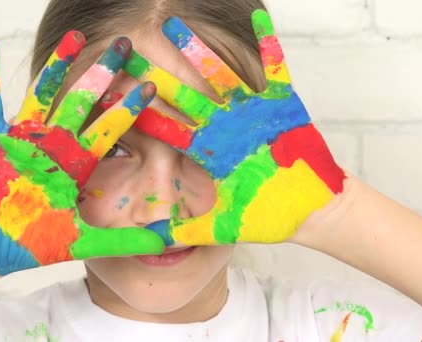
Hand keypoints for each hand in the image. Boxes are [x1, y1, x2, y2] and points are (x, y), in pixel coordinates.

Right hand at [0, 32, 163, 275]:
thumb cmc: (35, 242)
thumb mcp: (83, 242)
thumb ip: (122, 242)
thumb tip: (163, 243)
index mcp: (75, 164)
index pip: (107, 130)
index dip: (127, 110)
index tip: (150, 89)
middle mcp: (53, 144)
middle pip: (81, 102)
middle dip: (102, 74)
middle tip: (124, 46)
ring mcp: (22, 139)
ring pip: (43, 95)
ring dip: (56, 65)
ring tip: (75, 37)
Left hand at [118, 10, 345, 245]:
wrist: (310, 210)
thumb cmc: (269, 217)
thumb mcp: (224, 226)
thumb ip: (188, 230)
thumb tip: (150, 240)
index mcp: (208, 151)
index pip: (166, 130)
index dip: (139, 115)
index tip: (112, 98)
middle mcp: (224, 127)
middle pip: (183, 95)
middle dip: (155, 74)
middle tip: (126, 50)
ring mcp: (251, 112)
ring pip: (220, 75)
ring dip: (199, 50)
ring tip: (174, 24)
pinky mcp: (282, 104)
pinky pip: (275, 68)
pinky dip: (269, 44)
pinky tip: (258, 18)